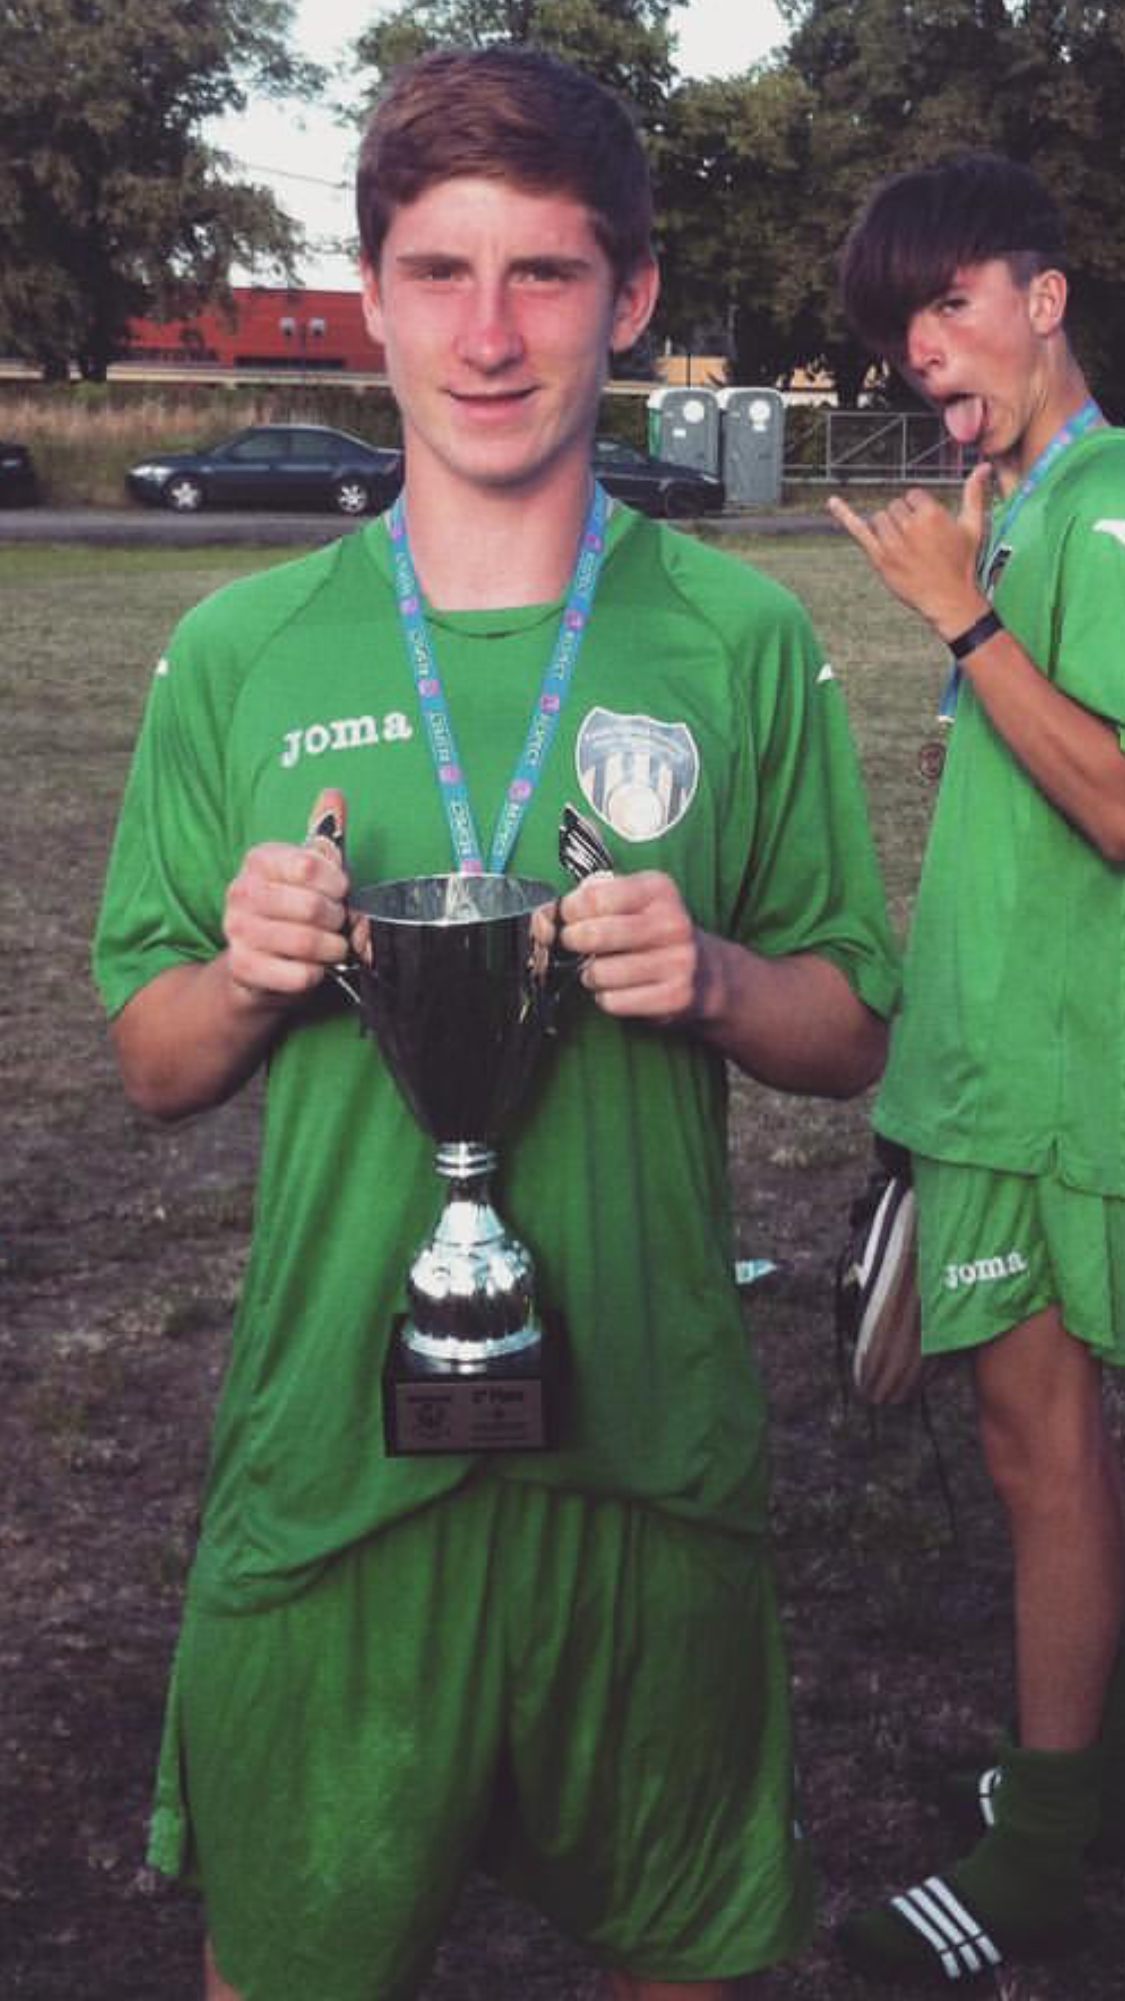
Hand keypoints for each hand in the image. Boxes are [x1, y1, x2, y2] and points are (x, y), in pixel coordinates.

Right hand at [223, 787, 349, 1002]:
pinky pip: (297, 974)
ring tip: (331, 947)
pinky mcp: (242, 967)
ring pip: (306, 943)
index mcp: (259, 861)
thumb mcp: (309, 870)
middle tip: (337, 924)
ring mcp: (237, 930)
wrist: (257, 963)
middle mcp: (241, 892)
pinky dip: (316, 974)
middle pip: (311, 908)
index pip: (308, 865)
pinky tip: (312, 967)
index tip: (340, 892)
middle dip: (337, 920)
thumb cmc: (292, 910)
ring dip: (330, 949)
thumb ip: (325, 834)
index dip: (337, 884)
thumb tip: (333, 794)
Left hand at [559, 870, 704, 1023]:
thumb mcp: (629, 901)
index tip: (566, 919)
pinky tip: (620, 988)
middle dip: (573, 943)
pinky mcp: (675, 996)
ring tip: (602, 969)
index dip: (568, 911)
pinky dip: (607, 998)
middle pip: (594, 934)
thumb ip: (586, 900)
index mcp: (658, 890)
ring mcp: (677, 961)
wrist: (704, 972)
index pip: (594, 897)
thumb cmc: (652, 933)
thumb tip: (545, 920)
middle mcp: (672, 923)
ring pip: (600, 972)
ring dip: (590, 975)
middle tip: (576, 945)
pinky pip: (614, 1001)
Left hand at [827, 460, 993, 636]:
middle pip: (895, 507)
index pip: (912, 496)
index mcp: (931, 514)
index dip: (920, 511)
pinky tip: (832, 502)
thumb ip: (974, 494)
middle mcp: (910, 526)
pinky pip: (858, 530)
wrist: (949, 599)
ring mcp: (892, 542)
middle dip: (904, 520)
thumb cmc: (963, 562)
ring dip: (888, 528)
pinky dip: (844, 514)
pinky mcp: (879, 558)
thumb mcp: (973, 526)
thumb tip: (984, 465)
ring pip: (879, 519)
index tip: (928, 530)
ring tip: (904, 548)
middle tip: (918, 543)